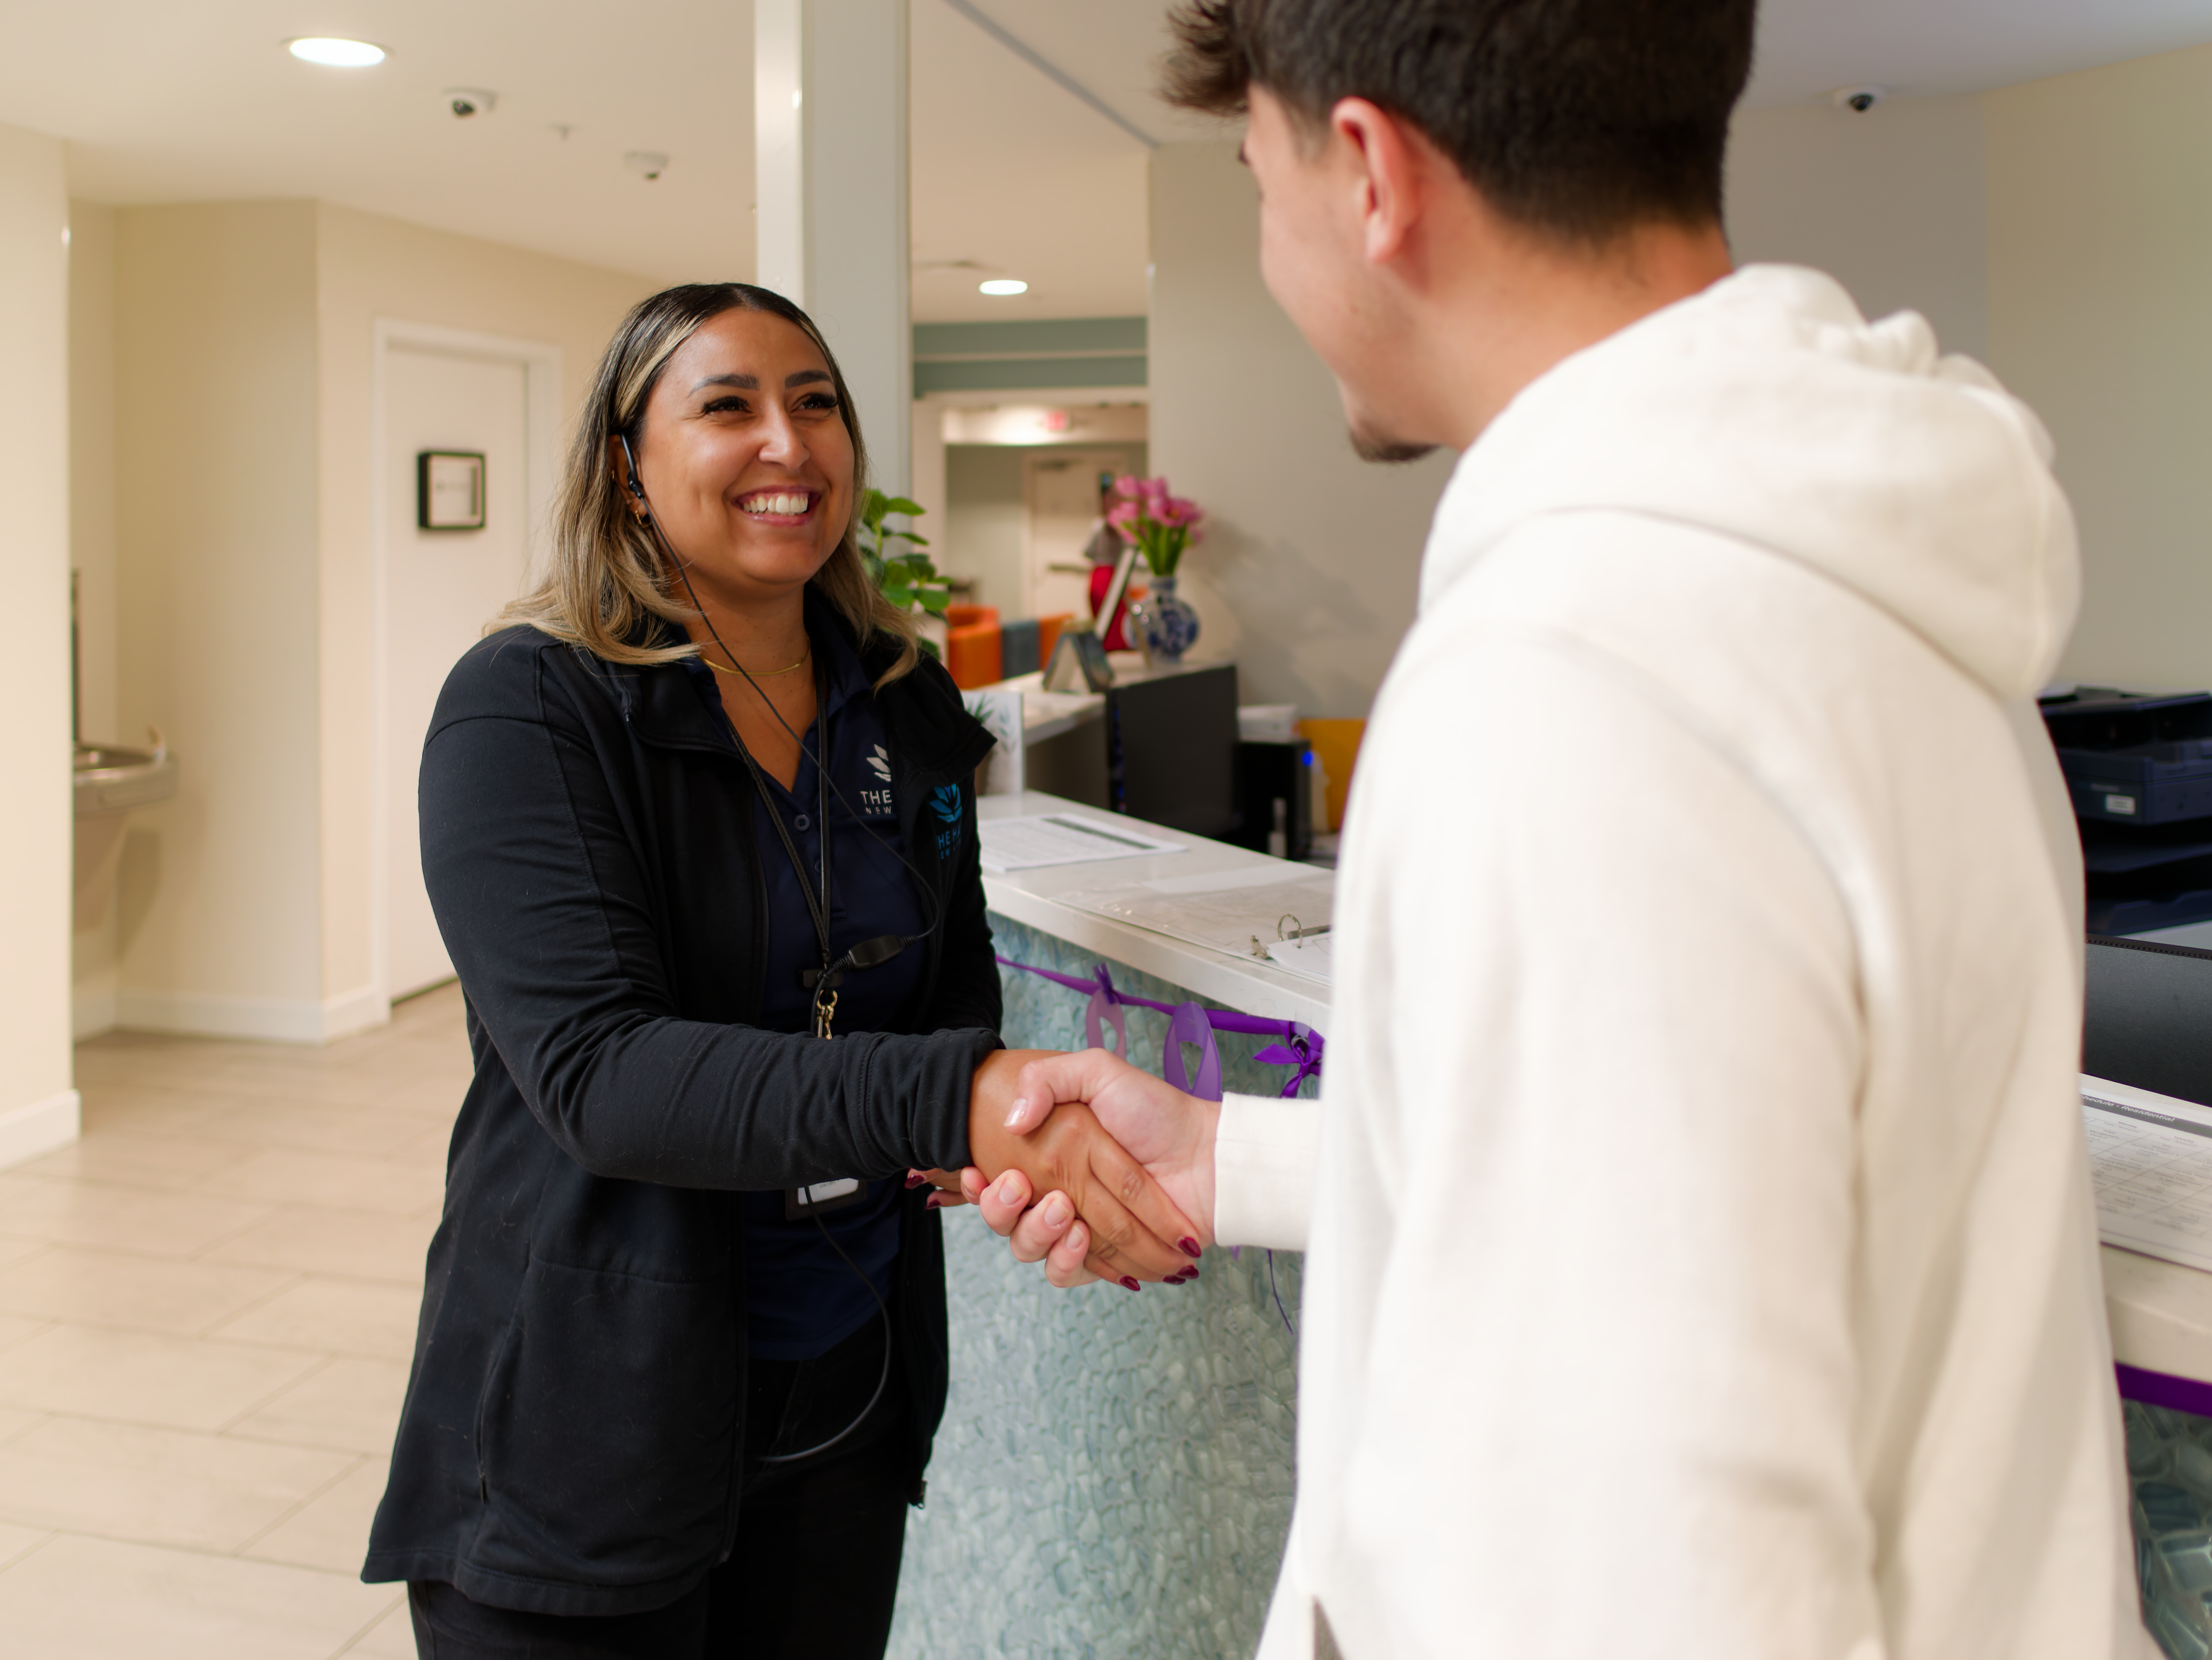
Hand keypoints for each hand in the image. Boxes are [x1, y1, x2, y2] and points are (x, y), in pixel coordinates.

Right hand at [965, 1051, 1201, 1285]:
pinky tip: (1083, 1240)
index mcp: (1048, 1156)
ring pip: (1030, 1250)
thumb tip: (1010, 1120)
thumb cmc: (1156, 1111)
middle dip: (1002, 1209)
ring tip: (1066, 1213)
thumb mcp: (1099, 1072)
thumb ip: (1047, 1079)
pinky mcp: (1104, 1259)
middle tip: (1023, 1187)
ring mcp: (1079, 1230)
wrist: (1207, 1155)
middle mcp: (1056, 1195)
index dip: (977, 1184)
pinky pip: (1067, 1274)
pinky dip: (1069, 1262)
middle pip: (1005, 1220)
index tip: (976, 1172)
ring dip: (1037, 1234)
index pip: (995, 1179)